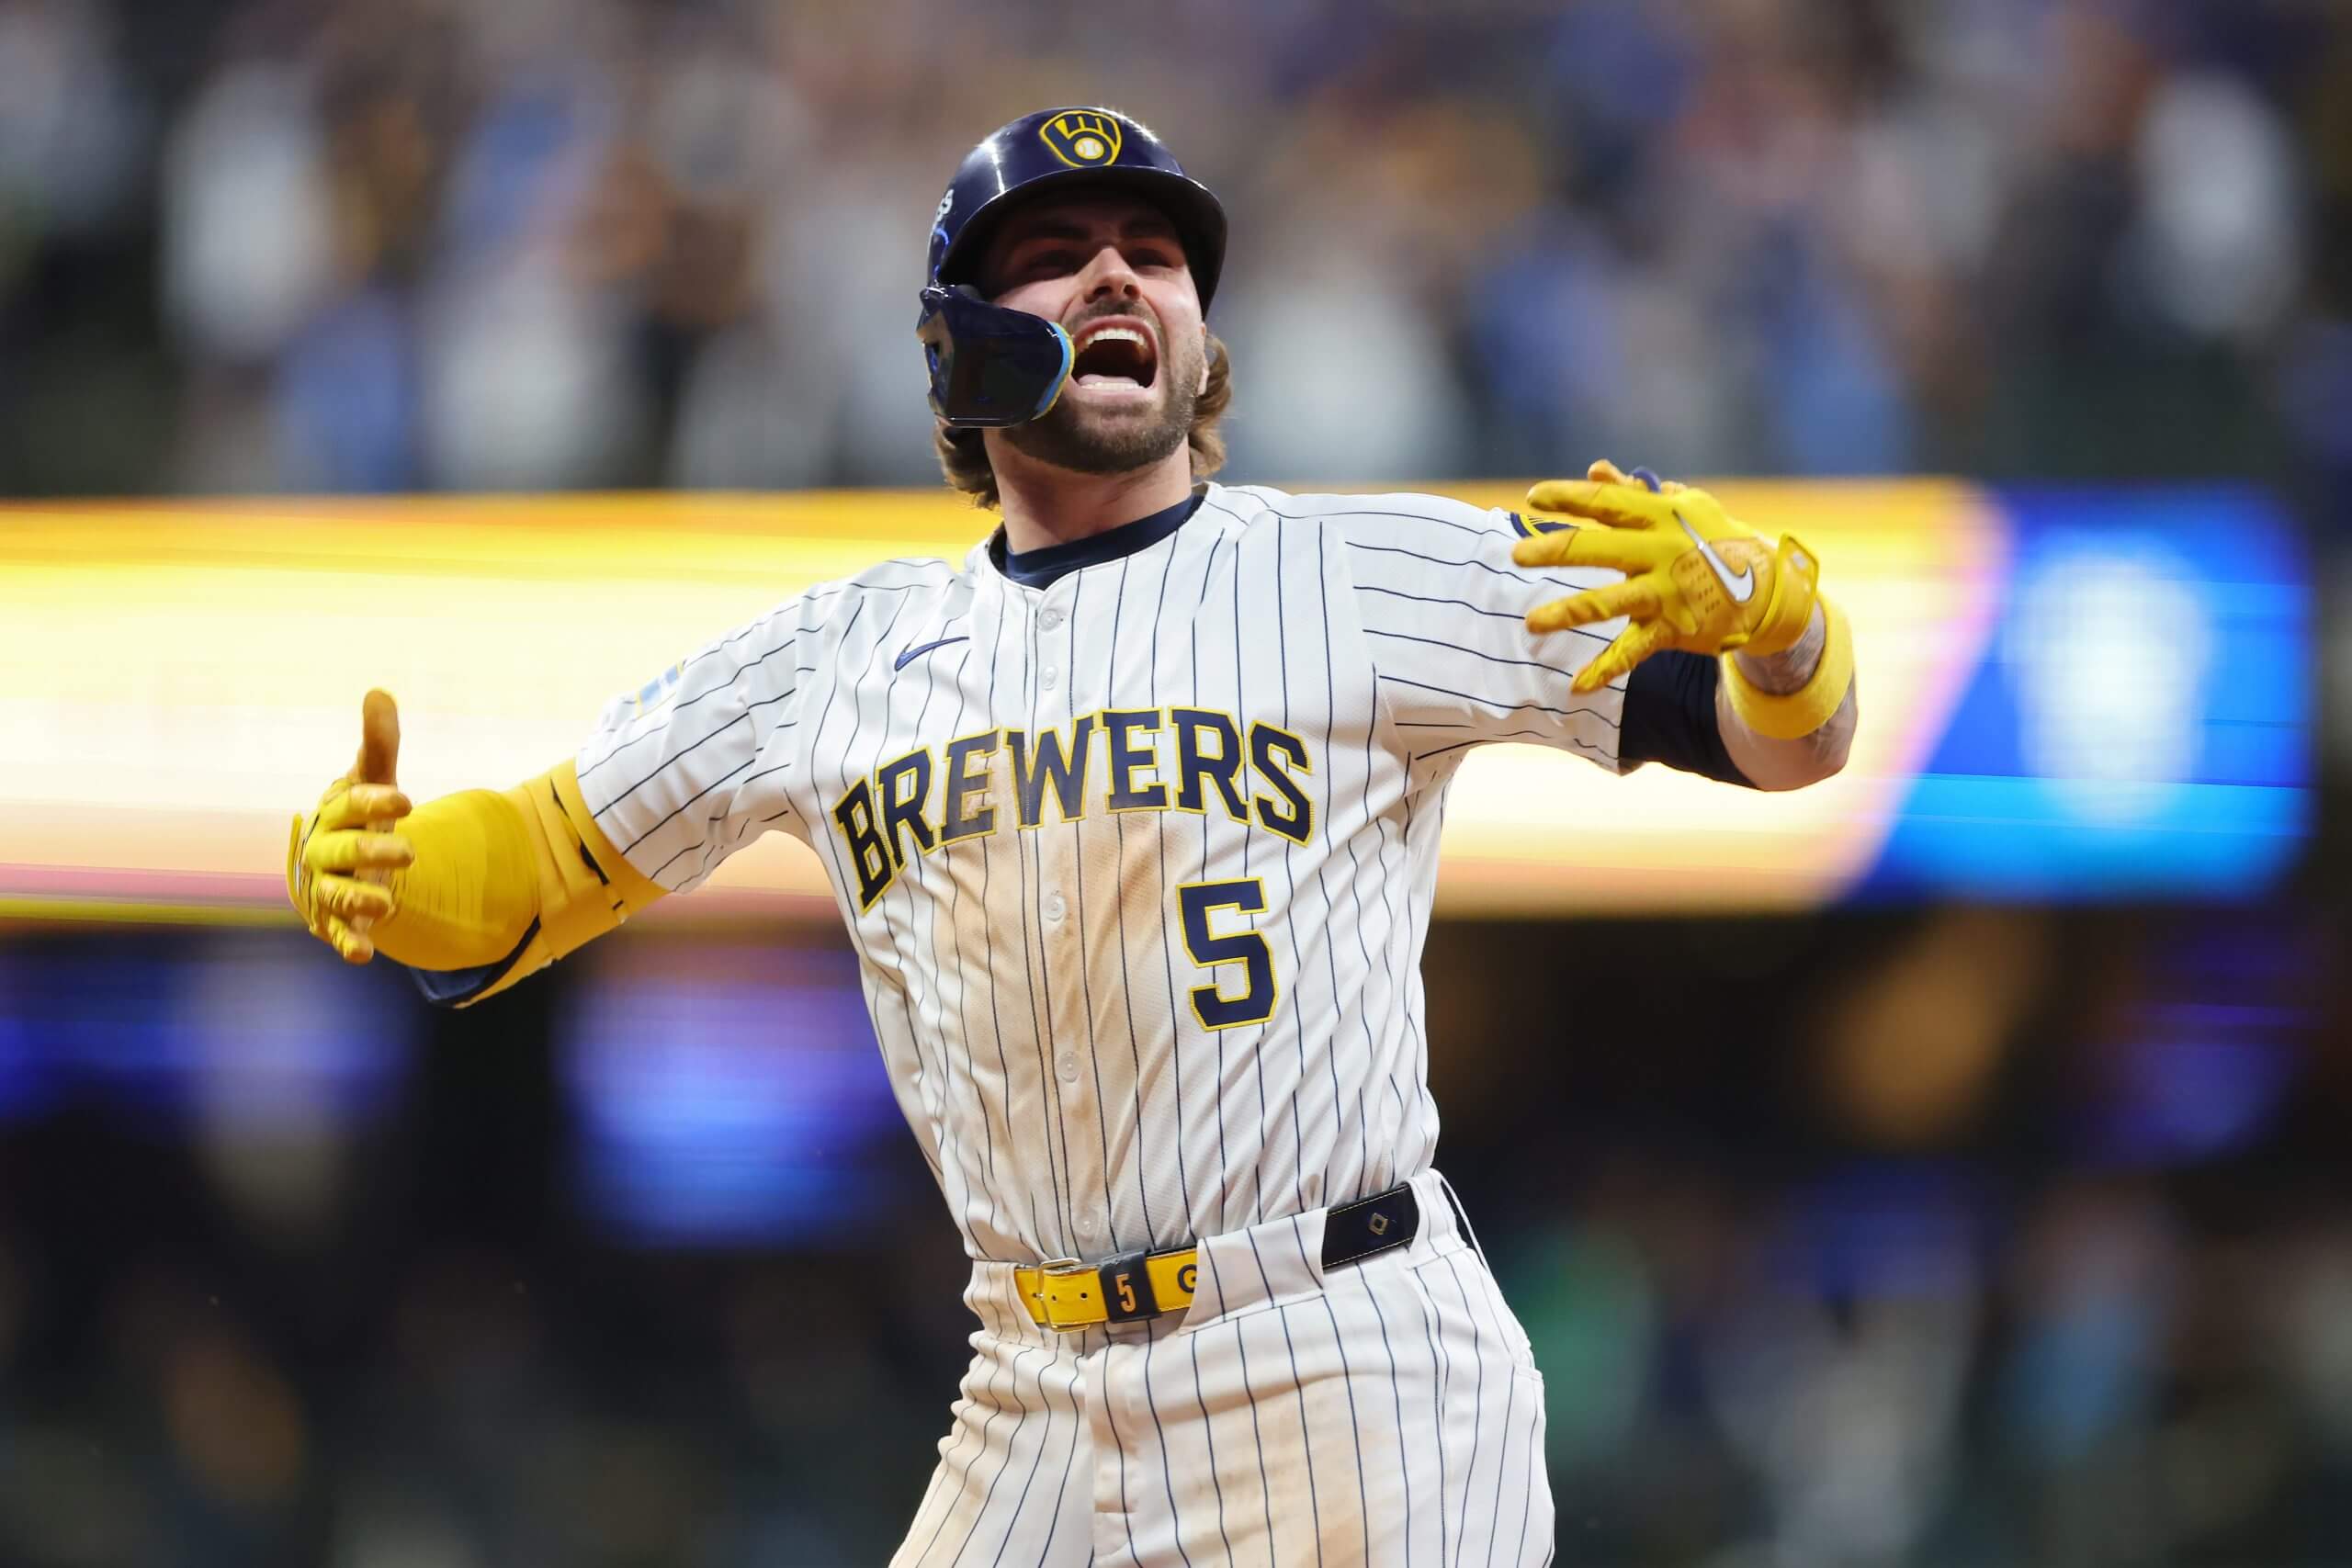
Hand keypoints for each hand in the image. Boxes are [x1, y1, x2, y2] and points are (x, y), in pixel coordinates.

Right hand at [286, 690, 413, 962]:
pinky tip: (363, 956)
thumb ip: (379, 742)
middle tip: (410, 853)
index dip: (374, 802)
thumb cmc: (360, 812)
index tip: (408, 801)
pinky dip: (347, 944)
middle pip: (342, 852)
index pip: (350, 804)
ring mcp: (329, 885)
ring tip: (385, 905)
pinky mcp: (337, 918)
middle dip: (370, 854)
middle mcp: (324, 850)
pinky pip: (338, 933)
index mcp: (334, 811)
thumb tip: (379, 692)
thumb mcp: (375, 778)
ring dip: (357, 900)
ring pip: (336, 894)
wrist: (345, 858)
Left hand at [1513, 460, 1821, 693]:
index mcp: (1660, 516)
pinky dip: (1605, 670)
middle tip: (1516, 554)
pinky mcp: (1672, 627)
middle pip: (1598, 548)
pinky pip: (1633, 651)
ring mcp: (1665, 592)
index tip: (1534, 498)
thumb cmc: (1717, 538)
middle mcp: (1660, 551)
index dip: (1569, 497)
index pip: (1607, 502)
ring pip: (1608, 602)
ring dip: (1567, 613)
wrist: (1768, 587)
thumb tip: (1595, 469)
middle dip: (1554, 550)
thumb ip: (1635, 492)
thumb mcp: (1685, 507)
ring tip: (1531, 624)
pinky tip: (1576, 687)